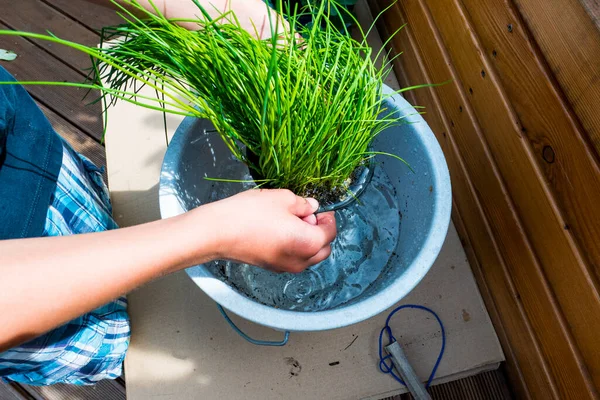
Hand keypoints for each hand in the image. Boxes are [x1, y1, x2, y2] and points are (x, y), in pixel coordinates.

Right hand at [189, 189, 336, 272]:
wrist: (218, 232)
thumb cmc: (250, 214)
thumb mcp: (282, 198)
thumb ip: (303, 204)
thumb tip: (312, 207)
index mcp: (308, 243)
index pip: (330, 232)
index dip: (328, 217)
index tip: (320, 207)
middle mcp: (300, 260)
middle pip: (323, 248)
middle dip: (320, 231)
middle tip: (306, 214)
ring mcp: (285, 267)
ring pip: (308, 256)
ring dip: (307, 240)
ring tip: (290, 220)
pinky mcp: (271, 267)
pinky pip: (293, 258)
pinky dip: (294, 246)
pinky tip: (279, 230)